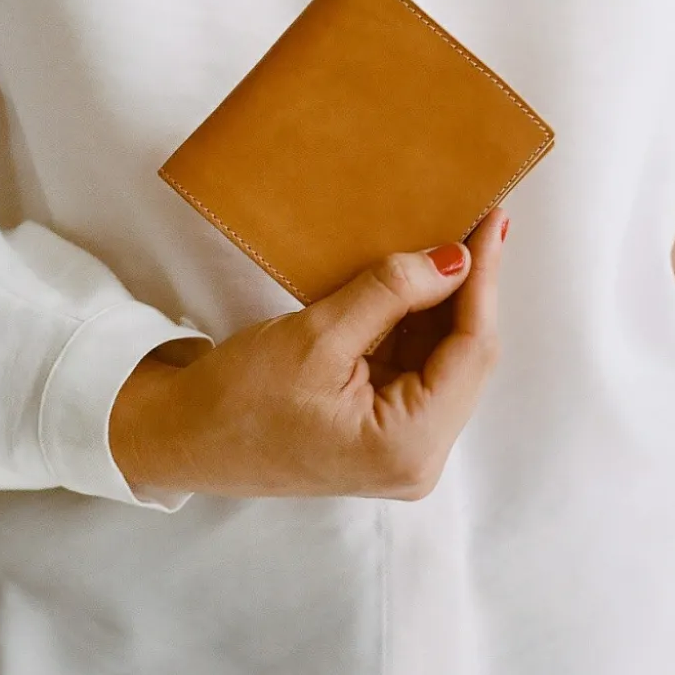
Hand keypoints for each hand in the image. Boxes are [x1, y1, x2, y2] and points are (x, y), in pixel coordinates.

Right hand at [109, 207, 510, 500]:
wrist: (183, 438)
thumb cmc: (237, 401)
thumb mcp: (316, 336)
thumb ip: (391, 294)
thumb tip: (455, 258)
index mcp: (408, 445)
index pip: (471, 351)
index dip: (484, 281)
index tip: (491, 223)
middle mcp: (418, 455)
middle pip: (466, 356)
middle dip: (470, 287)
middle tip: (480, 219)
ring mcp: (402, 445)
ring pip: (443, 357)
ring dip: (446, 300)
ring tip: (455, 235)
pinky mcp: (384, 429)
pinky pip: (417, 365)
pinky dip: (417, 320)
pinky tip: (420, 275)